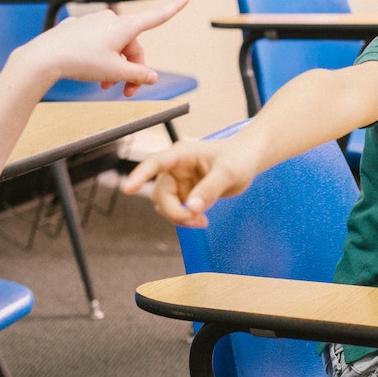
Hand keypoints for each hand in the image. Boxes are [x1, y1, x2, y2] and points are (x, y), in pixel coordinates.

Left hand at [15, 0, 188, 96]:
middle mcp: (110, 19)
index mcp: (124, 26)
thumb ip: (137, 74)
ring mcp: (93, 22)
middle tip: (124, 91)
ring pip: (113, 46)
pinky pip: (96, 44)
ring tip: (105, 85)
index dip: (173, 8)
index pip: (156, 17)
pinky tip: (87, 70)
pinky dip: (98, 58)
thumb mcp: (115, 72)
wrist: (46, 57)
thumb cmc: (79, 61)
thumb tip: (152, 77)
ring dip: (114, 66)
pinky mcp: (79, 28)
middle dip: (131, 68)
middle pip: (132, 45)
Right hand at [120, 138, 254, 226]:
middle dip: (174, 211)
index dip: (140, 175)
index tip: (128, 189)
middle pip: (160, 194)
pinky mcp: (186, 194)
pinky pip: (177, 211)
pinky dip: (186, 219)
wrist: (249, 159)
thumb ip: (209, 190)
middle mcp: (175, 169)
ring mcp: (179, 183)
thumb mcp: (228, 172)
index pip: (155, 163)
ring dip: (179, 218)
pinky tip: (202, 220)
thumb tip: (191, 208)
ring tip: (202, 221)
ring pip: (166, 206)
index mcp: (181, 155)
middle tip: (195, 220)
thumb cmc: (239, 156)